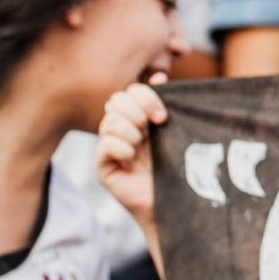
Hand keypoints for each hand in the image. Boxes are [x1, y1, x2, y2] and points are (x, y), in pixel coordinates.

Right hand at [96, 74, 170, 232]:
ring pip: (110, 121)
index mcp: (137, 118)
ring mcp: (108, 147)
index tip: (162, 117)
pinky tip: (130, 161)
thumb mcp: (173, 131)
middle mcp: (120, 130)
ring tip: (139, 148)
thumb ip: (163, 106)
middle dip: (137, 112)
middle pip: (117, 101)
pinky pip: (105, 145)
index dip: (145, 98)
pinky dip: (121, 149)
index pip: (130, 92)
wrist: (173, 203)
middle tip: (151, 130)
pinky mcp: (102, 167)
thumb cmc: (176, 168)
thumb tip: (159, 76)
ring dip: (130, 133)